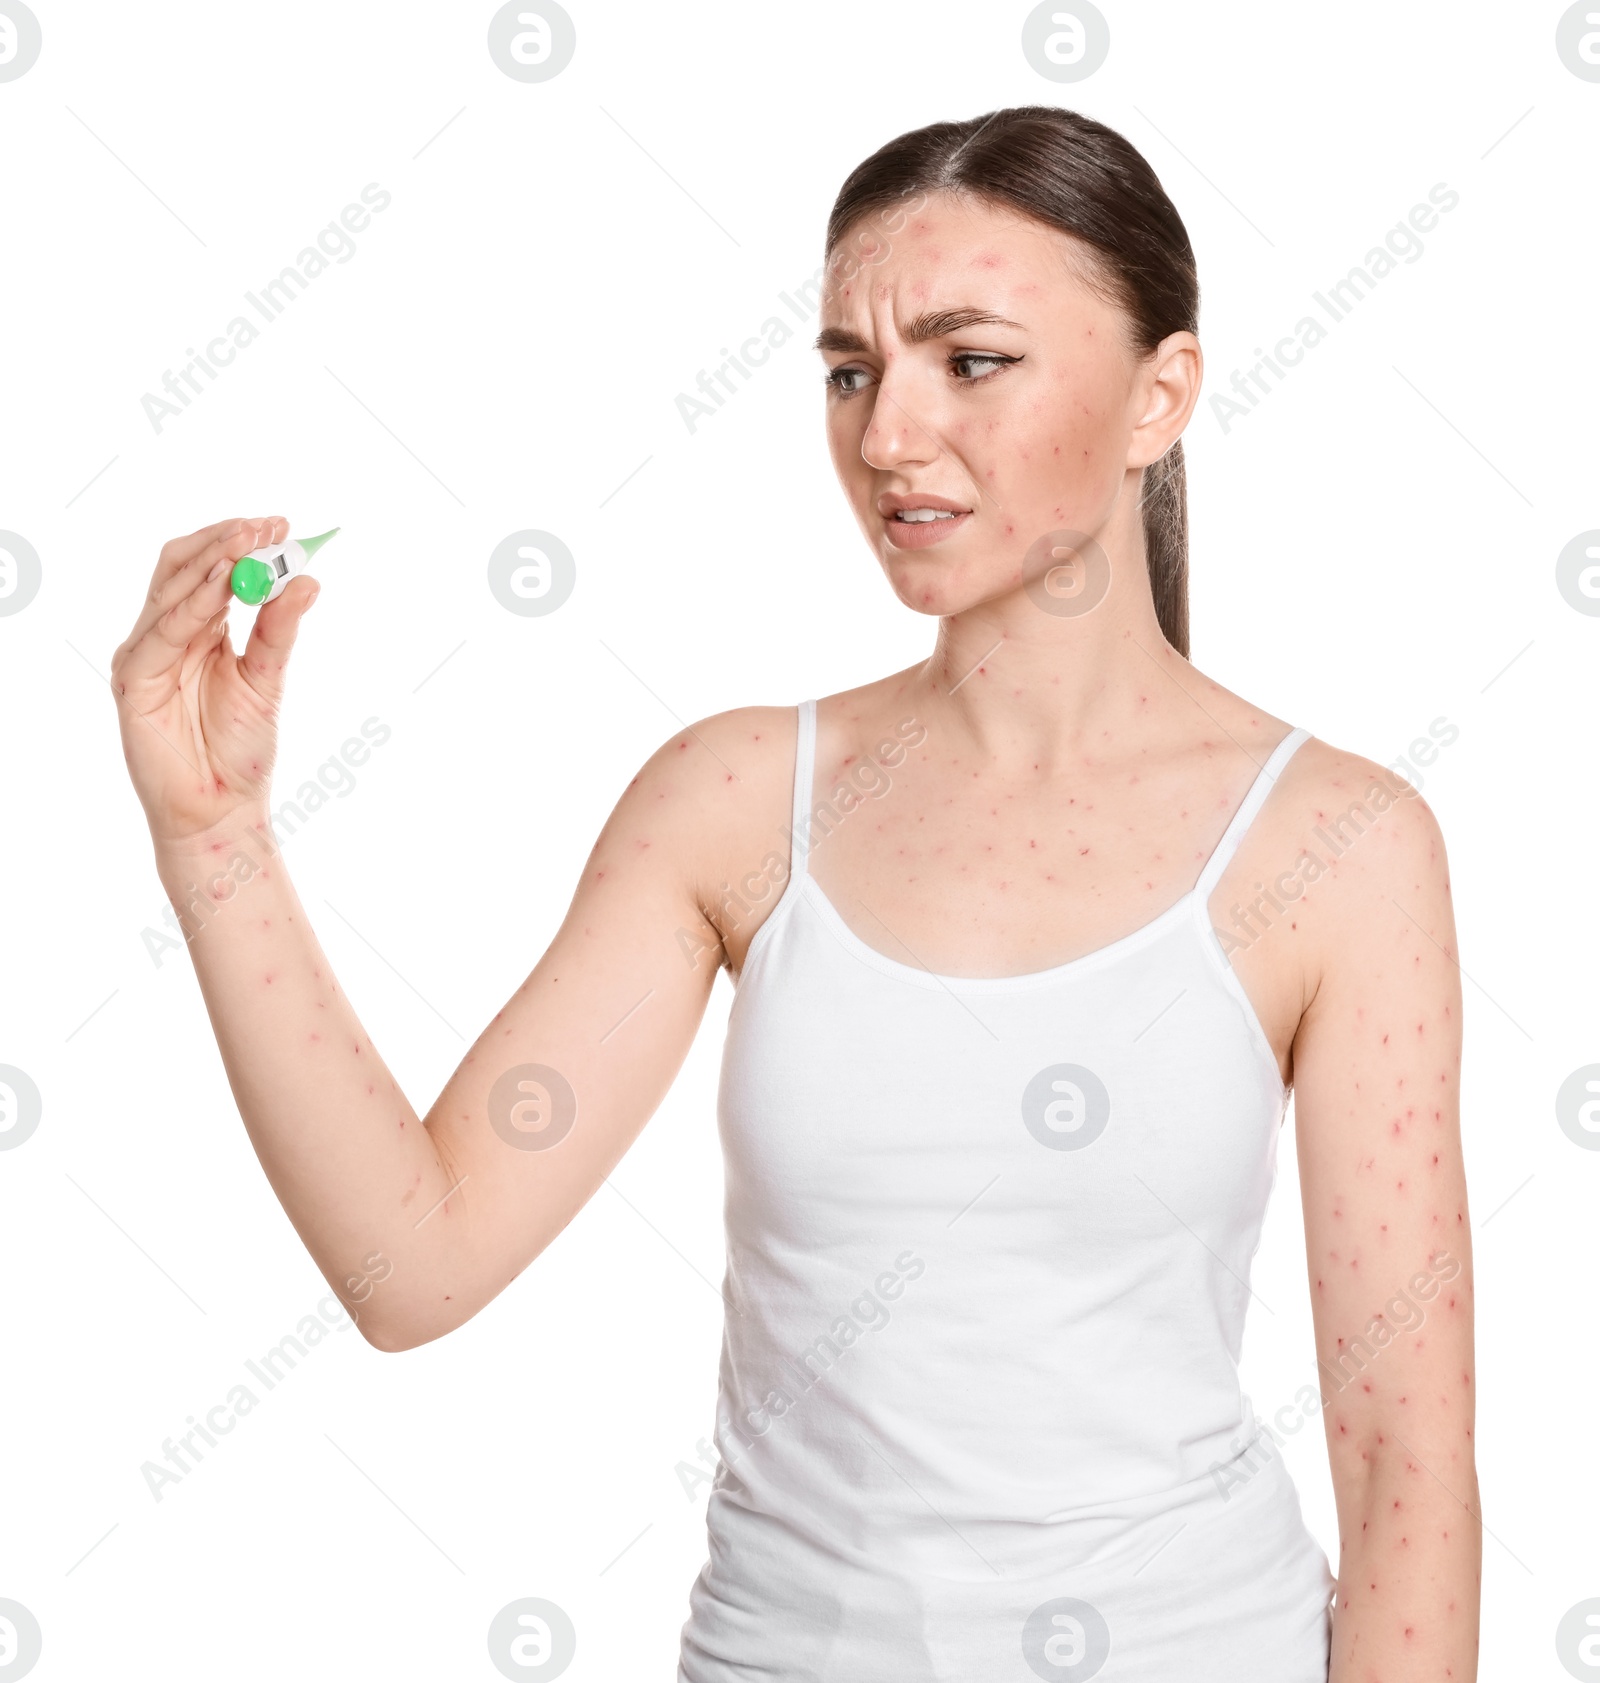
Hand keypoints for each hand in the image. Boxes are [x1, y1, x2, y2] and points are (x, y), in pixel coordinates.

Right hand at [110, 515, 320, 848]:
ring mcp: (146, 655)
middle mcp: (166, 635)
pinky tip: (226, 585)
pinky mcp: (133, 679)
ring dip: (213, 561)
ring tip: (250, 543)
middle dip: (225, 541)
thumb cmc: (241, 751)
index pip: (209, 568)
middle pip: (182, 566)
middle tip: (267, 526)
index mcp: (198, 630)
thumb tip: (308, 581)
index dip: (239, 541)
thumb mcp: (268, 679)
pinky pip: (163, 631)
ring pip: (171, 589)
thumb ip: (279, 630)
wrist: (222, 810)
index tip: (282, 525)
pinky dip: (195, 603)